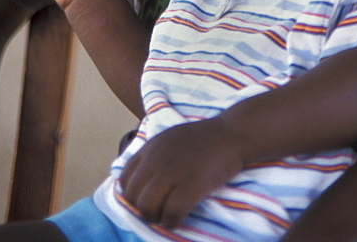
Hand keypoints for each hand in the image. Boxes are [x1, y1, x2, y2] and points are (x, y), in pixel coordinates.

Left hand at [119, 118, 243, 227]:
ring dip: (155, 217)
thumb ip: (153, 156)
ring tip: (166, 216)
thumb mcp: (170, 138)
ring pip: (147, 207)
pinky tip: (178, 219)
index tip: (144, 199)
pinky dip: (172, 222)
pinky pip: (171, 213)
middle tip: (156, 212)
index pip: (125, 178)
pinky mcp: (191, 185)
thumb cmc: (204, 138)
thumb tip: (141, 182)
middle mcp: (157, 159)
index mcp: (151, 148)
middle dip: (142, 209)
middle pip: (133, 196)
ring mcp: (173, 172)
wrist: (231, 134)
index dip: (132, 194)